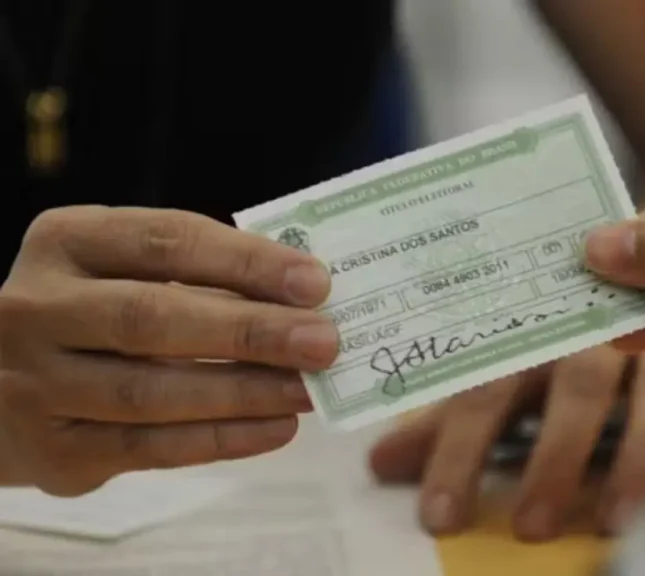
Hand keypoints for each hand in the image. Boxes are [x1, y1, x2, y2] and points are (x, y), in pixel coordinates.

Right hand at [0, 207, 338, 495]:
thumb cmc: (90, 311)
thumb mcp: (122, 270)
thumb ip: (198, 277)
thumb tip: (303, 301)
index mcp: (66, 241)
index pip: (165, 242)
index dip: (246, 261)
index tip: (315, 281)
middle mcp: (37, 309)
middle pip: (152, 319)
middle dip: (251, 332)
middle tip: (323, 342)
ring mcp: (35, 384)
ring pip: (151, 392)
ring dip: (244, 393)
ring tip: (308, 390)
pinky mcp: (53, 451)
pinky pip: (148, 449)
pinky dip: (221, 440)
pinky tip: (276, 428)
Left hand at [369, 339, 644, 539]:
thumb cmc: (563, 343)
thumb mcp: (508, 374)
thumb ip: (452, 421)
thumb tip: (379, 466)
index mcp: (534, 333)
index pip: (487, 390)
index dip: (459, 453)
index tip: (439, 519)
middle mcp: (601, 333)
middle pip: (576, 389)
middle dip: (552, 459)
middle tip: (530, 528)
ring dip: (635, 459)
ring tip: (610, 524)